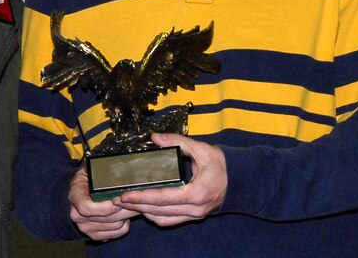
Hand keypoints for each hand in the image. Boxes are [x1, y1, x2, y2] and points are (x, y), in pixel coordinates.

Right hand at [68, 166, 138, 240]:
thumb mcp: (89, 169)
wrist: (80, 194)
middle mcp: (77, 215)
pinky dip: (124, 225)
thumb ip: (97, 167)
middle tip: (137, 201)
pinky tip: (125, 215)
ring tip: (133, 205)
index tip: (116, 201)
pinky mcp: (95, 235)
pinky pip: (116, 233)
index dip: (102, 207)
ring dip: (126, 216)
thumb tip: (113, 161)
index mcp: (75, 196)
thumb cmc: (88, 179)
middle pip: (104, 219)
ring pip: (113, 226)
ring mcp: (85, 227)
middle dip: (123, 210)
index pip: (85, 207)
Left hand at [112, 133, 226, 227]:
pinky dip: (155, 215)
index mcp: (197, 193)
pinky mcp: (192, 216)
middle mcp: (195, 208)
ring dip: (144, 212)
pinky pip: (170, 220)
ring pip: (163, 219)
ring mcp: (194, 215)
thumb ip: (177, 142)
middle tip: (118, 199)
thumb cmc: (220, 164)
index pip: (164, 198)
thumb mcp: (201, 148)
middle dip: (137, 206)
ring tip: (127, 203)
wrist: (239, 180)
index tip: (126, 195)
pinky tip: (143, 207)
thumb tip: (155, 138)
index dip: (143, 197)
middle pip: (160, 211)